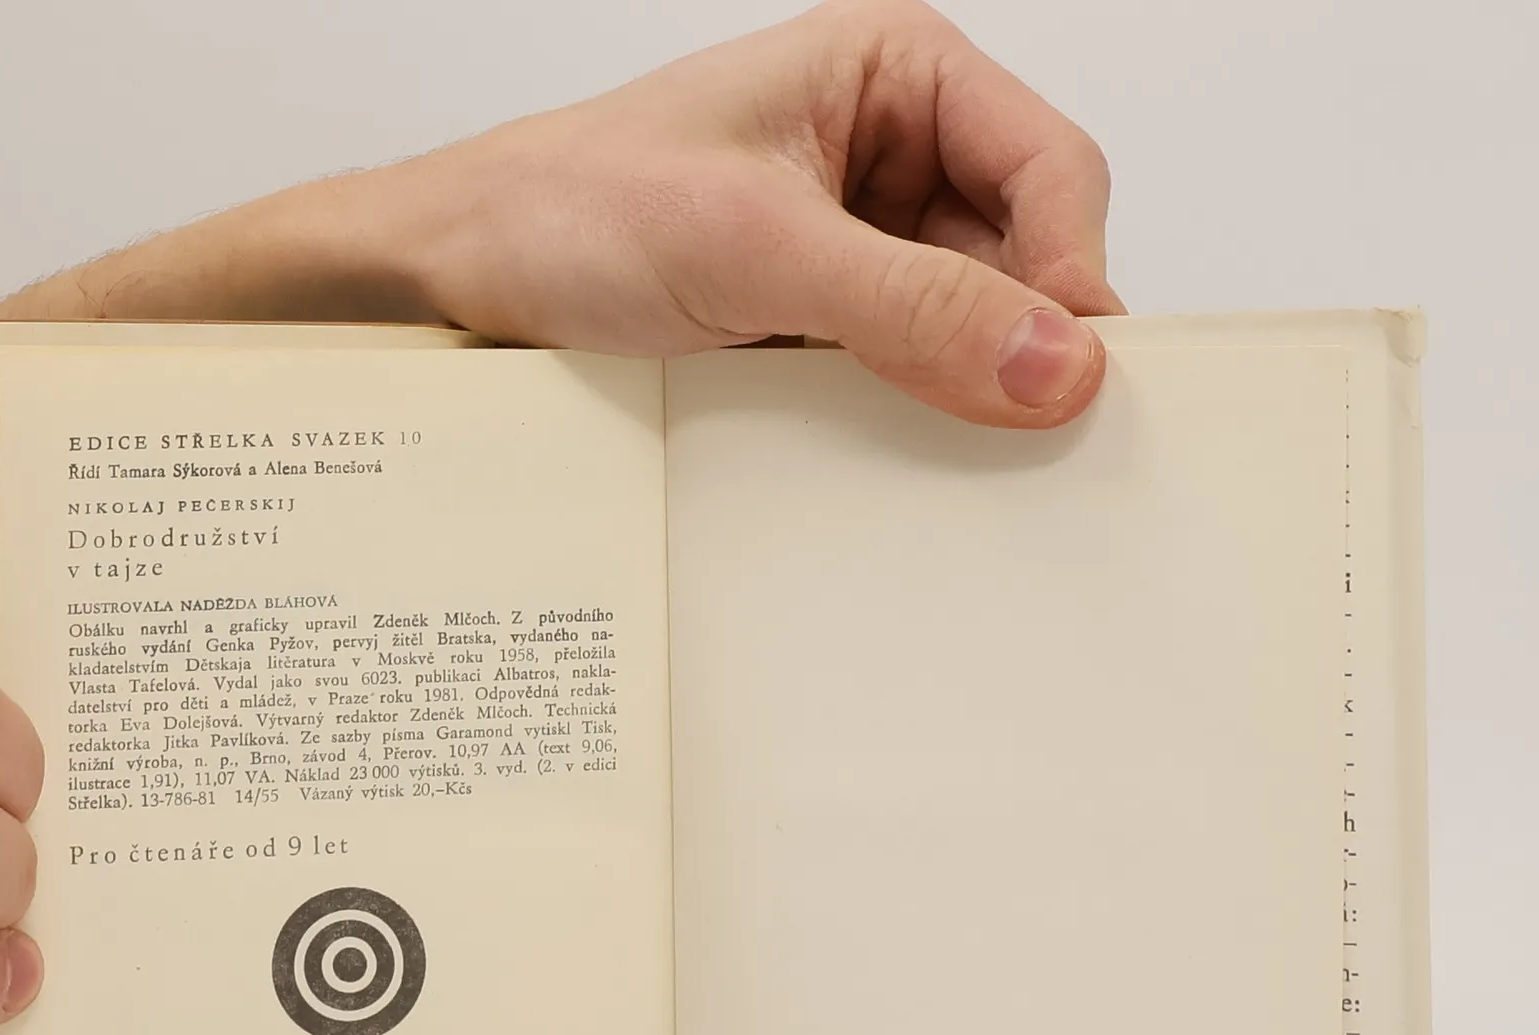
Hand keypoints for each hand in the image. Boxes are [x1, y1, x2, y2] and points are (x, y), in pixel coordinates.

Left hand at [314, 0, 1122, 425]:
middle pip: (1026, 258)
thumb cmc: (572, 209)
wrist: (466, 281)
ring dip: (961, 393)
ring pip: (973, 332)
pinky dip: (909, 423)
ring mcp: (862, 252)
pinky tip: (885, 454)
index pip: (1049, 170)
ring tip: (935, 447)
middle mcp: (893, 158)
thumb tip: (1053, 363)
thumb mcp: (751, 246)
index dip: (1072, 274)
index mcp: (896, 77)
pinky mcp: (827, 329)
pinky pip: (909, 380)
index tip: (1070, 379)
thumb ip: (908, 304)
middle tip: (1018, 436)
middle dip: (1020, 344)